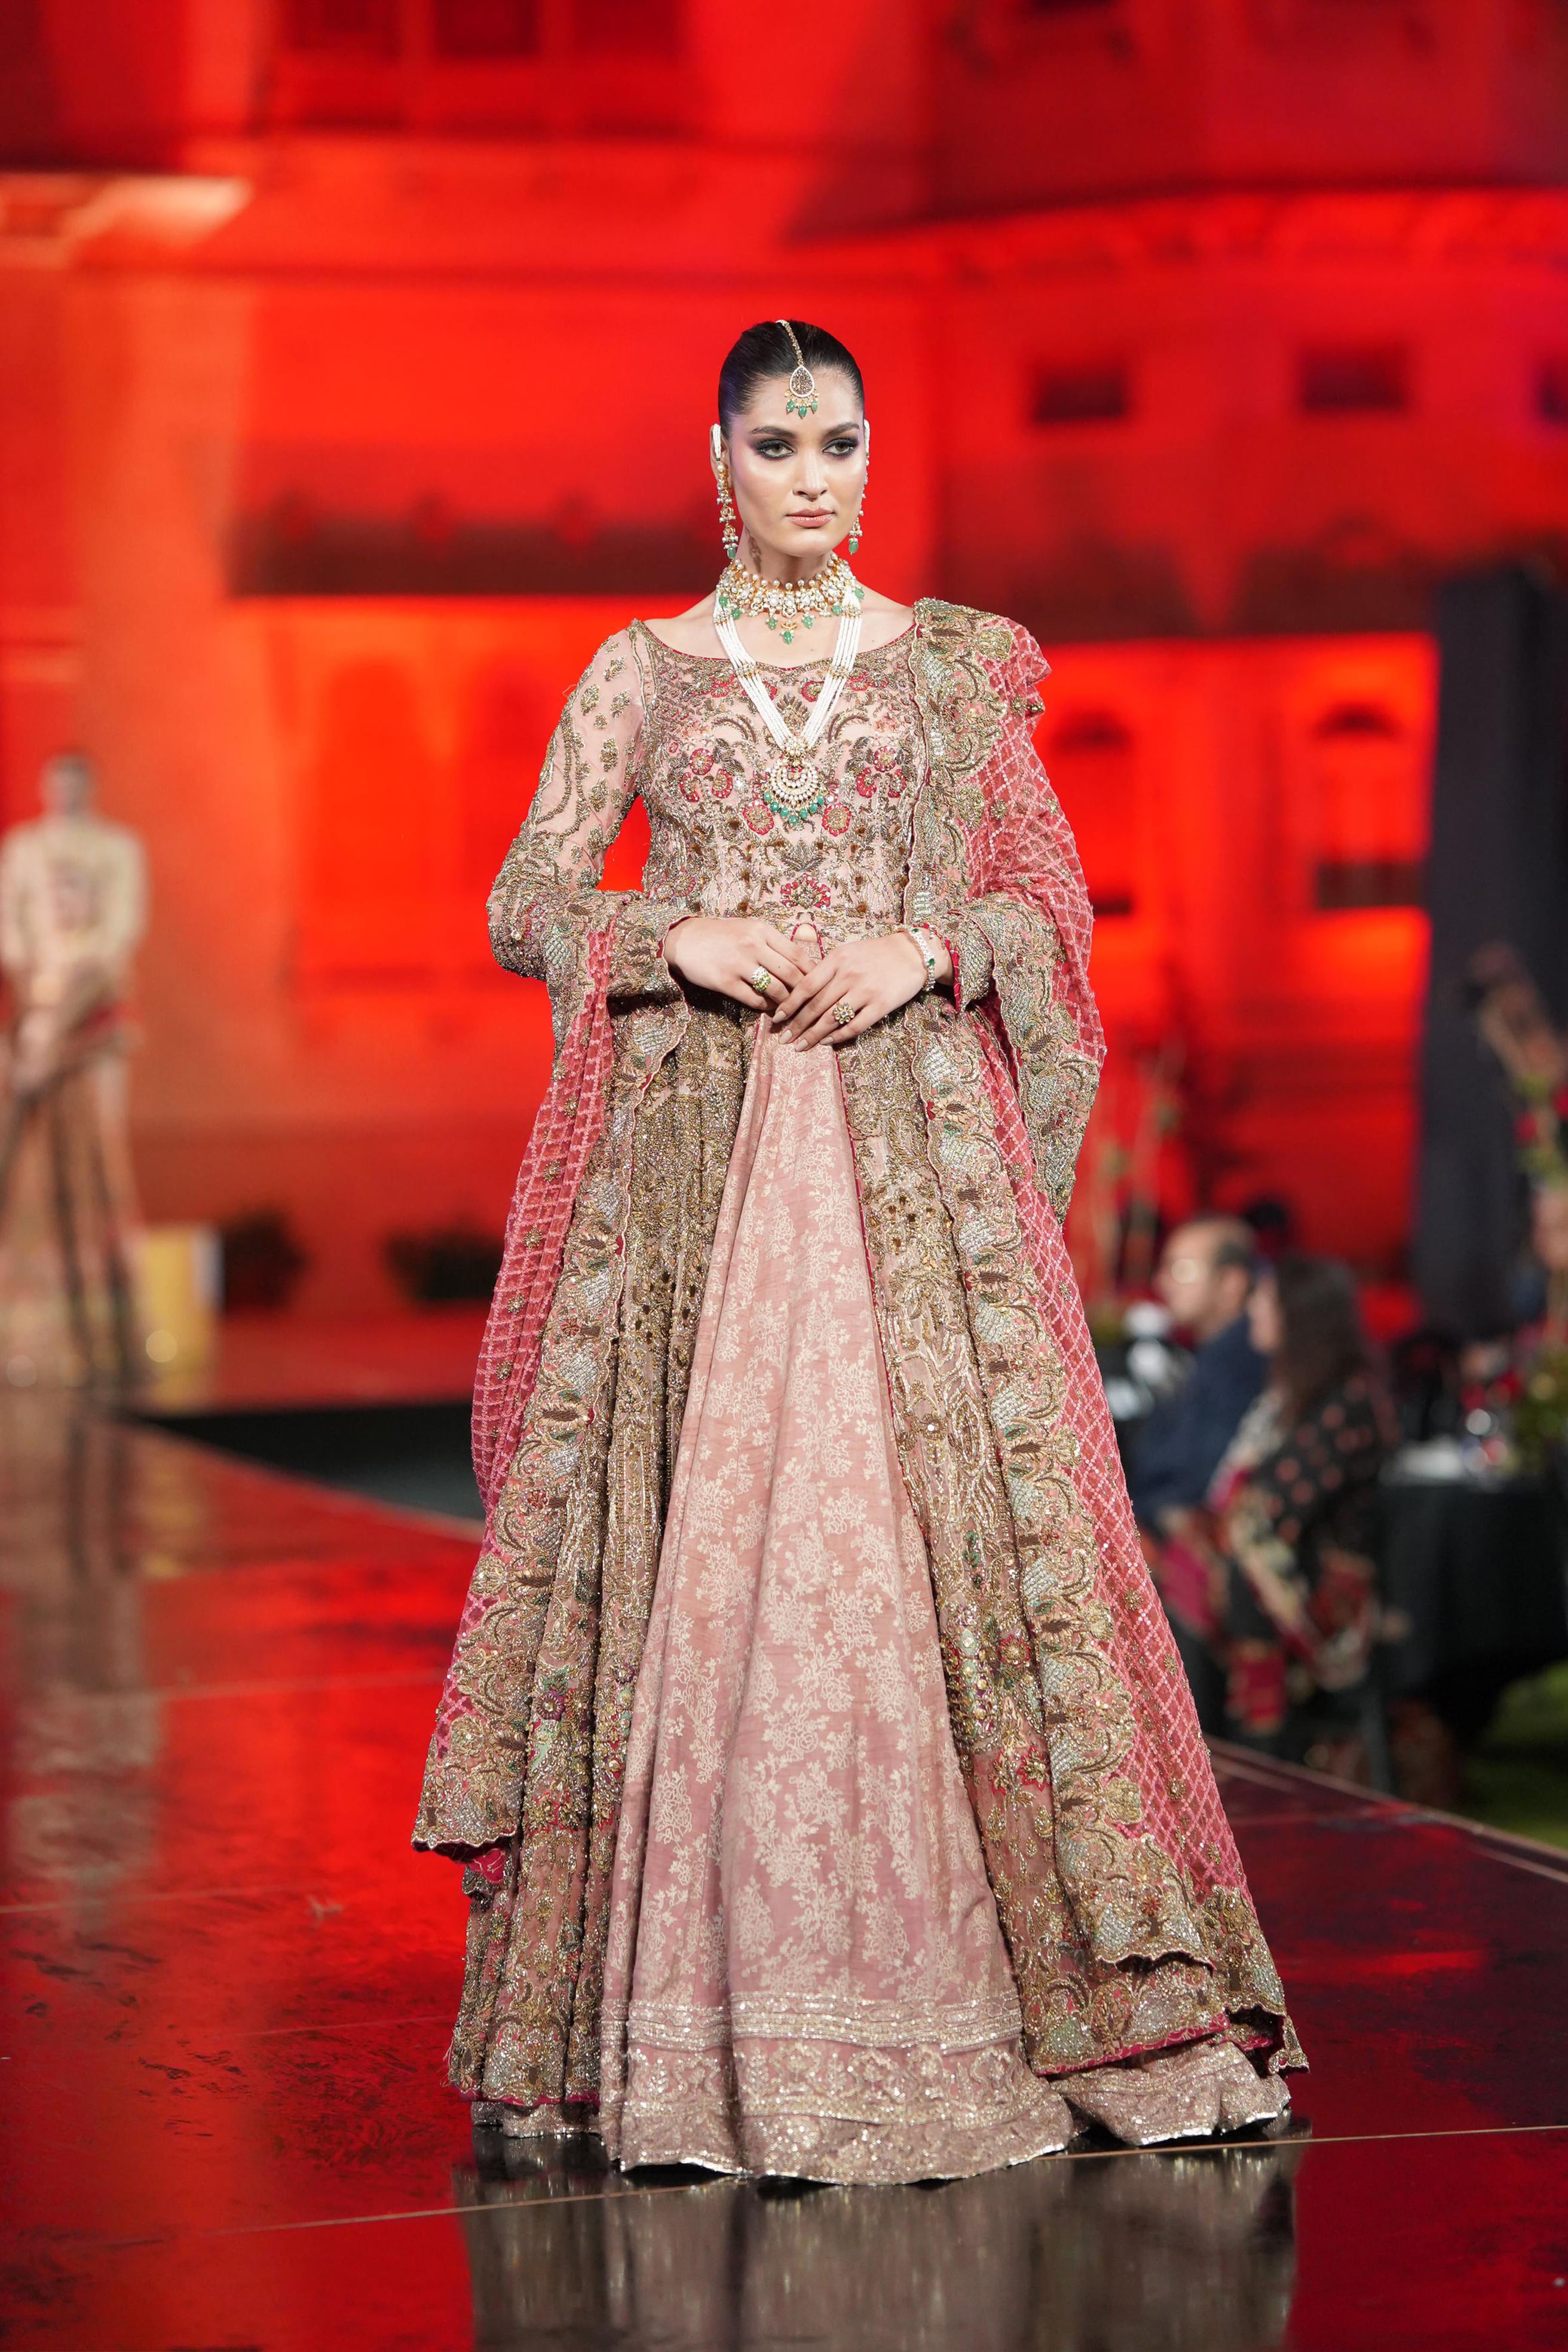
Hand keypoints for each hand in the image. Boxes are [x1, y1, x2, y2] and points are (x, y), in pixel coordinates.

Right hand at [661, 916, 811, 1010]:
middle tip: (808, 1003)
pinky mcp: (725, 982)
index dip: (811, 972)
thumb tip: (801, 963)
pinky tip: (769, 1008)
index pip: (797, 954)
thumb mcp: (749, 929)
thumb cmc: (721, 935)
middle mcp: (753, 945)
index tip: (819, 983)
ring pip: (776, 989)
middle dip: (803, 992)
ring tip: (789, 1008)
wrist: (685, 940)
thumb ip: (772, 943)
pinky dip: (766, 1007)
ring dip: (786, 1003)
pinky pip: (754, 1000)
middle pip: (791, 974)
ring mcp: (739, 964)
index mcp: (762, 930)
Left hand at [772, 931, 931, 1049]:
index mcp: (837, 959)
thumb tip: (802, 990)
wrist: (913, 953)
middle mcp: (848, 975)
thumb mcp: (848, 952)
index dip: (789, 1005)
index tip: (777, 1018)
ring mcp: (865, 991)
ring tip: (800, 1046)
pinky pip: (855, 1026)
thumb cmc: (876, 953)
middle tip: (783, 1039)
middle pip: (815, 1006)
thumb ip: (828, 969)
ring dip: (812, 1035)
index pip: (806, 986)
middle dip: (796, 1025)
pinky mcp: (880, 1005)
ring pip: (831, 1019)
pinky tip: (827, 1042)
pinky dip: (838, 1036)